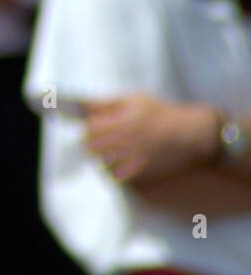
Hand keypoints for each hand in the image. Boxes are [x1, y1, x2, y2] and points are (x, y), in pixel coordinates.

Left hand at [84, 94, 221, 183]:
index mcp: (126, 119)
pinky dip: (112, 170)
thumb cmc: (160, 112)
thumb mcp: (135, 99)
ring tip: (107, 151)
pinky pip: (117, 174)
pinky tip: (117, 162)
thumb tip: (83, 105)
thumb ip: (108, 102)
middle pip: (93, 146)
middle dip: (91, 142)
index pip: (91, 128)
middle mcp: (130, 138)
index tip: (92, 127)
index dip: (88, 127)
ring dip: (100, 156)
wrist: (190, 132)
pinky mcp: (142, 169)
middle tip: (96, 140)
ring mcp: (136, 155)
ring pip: (102, 161)